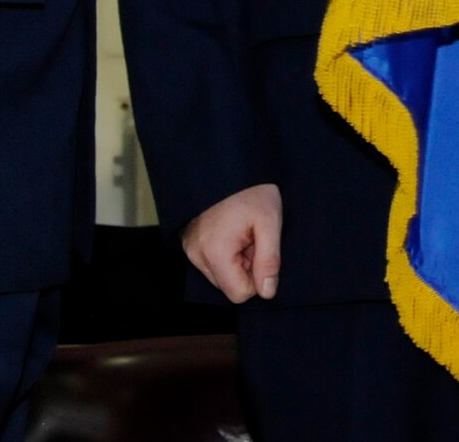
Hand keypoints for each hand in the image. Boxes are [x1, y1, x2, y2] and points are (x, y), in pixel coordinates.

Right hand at [181, 183, 282, 302]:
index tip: (260, 249)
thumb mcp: (269, 221)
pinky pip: (210, 262)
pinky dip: (224, 252)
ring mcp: (190, 249)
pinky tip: (231, 230)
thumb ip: (269, 260)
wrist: (227, 163)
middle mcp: (197, 255)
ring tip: (242, 231)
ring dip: (235, 260)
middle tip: (252, 237)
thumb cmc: (251, 190)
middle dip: (245, 267)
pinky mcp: (189, 243)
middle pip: (228, 285)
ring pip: (219, 274)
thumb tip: (267, 292)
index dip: (257, 276)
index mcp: (215, 253)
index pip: (239, 294)